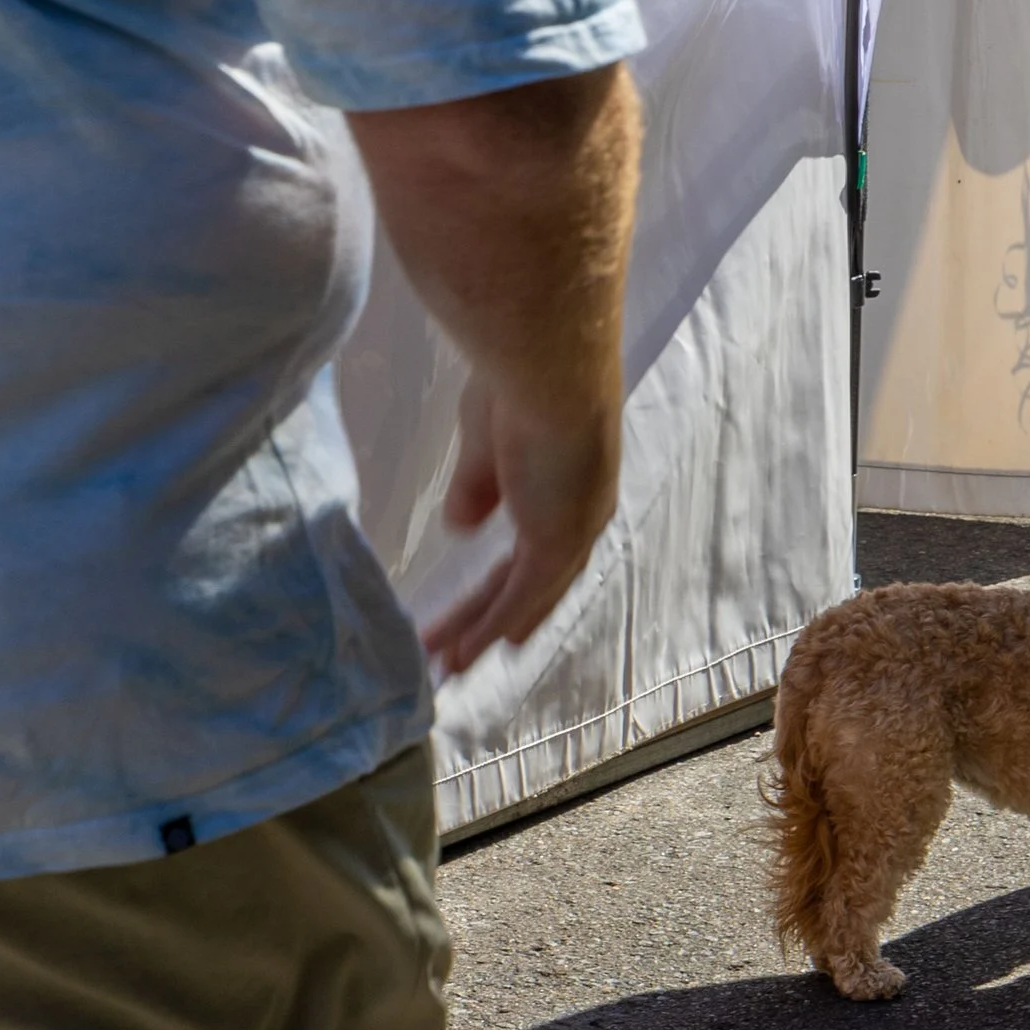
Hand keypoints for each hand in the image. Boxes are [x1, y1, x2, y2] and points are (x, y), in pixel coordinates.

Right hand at [417, 368, 622, 677]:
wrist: (550, 365)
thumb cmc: (519, 382)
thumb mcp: (486, 437)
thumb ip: (478, 484)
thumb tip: (462, 527)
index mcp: (569, 482)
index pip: (539, 542)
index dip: (511, 577)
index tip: (485, 607)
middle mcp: (580, 512)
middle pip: (532, 582)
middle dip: (492, 617)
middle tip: (460, 651)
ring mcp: (572, 530)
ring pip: (524, 597)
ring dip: (483, 632)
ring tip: (449, 664)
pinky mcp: (555, 541)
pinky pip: (518, 597)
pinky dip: (489, 628)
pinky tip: (464, 653)